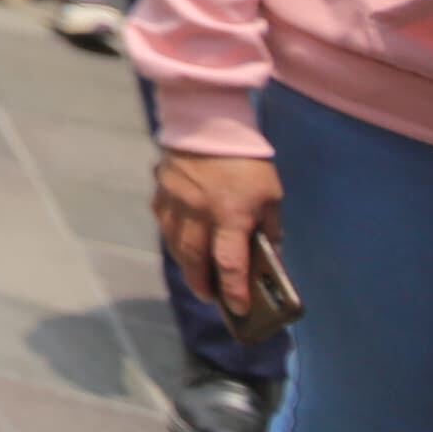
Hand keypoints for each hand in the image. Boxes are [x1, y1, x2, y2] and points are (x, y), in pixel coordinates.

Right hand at [154, 152, 284, 315]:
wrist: (210, 122)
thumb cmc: (248, 162)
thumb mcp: (271, 196)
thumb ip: (269, 228)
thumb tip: (268, 255)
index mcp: (230, 215)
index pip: (230, 263)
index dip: (234, 290)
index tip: (239, 309)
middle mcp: (199, 213)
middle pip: (194, 259)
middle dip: (202, 284)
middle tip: (210, 297)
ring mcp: (175, 202)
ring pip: (174, 244)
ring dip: (185, 264)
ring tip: (196, 274)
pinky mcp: (161, 191)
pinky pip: (164, 221)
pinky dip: (172, 236)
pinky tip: (181, 240)